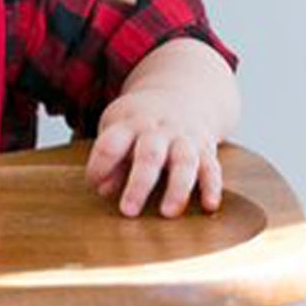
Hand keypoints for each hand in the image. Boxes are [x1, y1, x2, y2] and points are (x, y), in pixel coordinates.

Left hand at [84, 87, 223, 217]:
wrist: (184, 92)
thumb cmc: (140, 122)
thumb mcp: (118, 129)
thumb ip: (111, 160)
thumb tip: (103, 190)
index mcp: (130, 123)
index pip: (111, 144)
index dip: (100, 166)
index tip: (94, 184)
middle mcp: (159, 130)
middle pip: (149, 155)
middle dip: (139, 185)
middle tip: (128, 211)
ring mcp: (185, 139)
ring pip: (184, 162)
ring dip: (177, 189)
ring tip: (168, 213)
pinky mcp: (206, 150)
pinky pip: (211, 168)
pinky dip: (212, 187)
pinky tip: (210, 206)